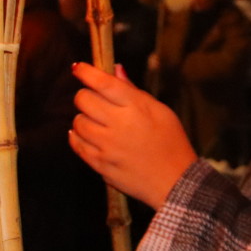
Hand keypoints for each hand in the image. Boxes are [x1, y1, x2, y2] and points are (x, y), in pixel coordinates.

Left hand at [69, 61, 198, 207]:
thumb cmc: (171, 143)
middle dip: (85, 95)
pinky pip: (76, 144)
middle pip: (84, 99)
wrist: (174, 182)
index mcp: (136, 107)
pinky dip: (77, 136)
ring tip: (97, 121)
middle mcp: (118, 124)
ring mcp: (107, 146)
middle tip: (95, 99)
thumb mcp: (161, 111)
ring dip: (84, 118)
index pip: (103, 82)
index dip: (86, 72)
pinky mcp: (100, 164)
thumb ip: (134, 90)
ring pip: (78, 121)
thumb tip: (115, 70)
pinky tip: (86, 134)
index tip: (78, 68)